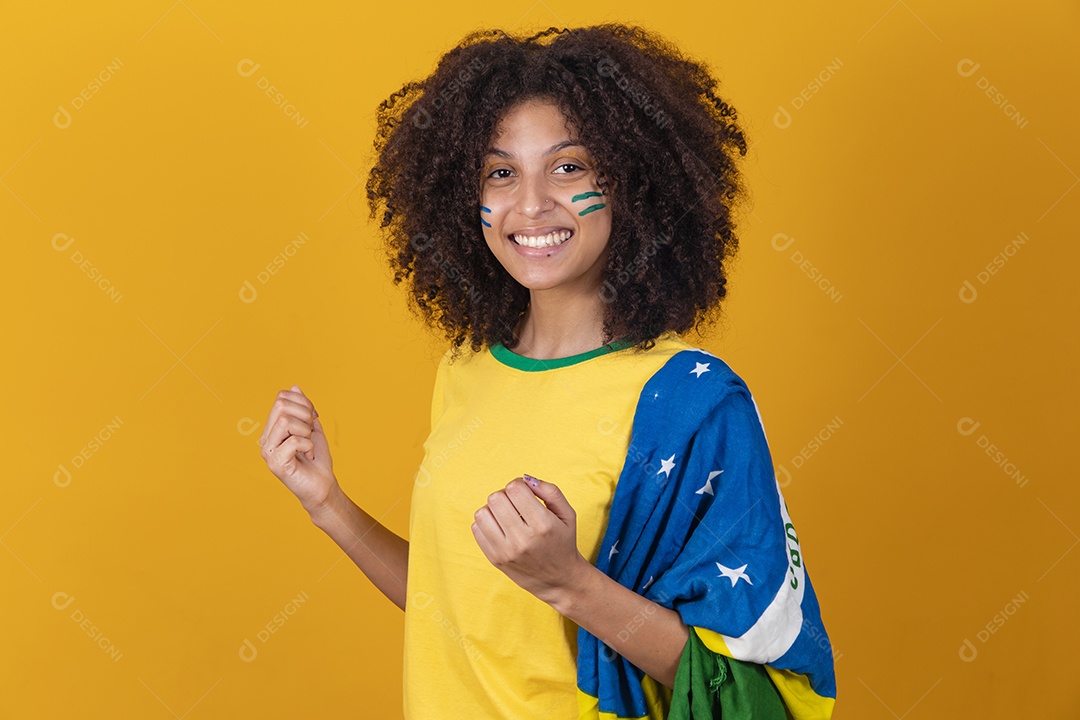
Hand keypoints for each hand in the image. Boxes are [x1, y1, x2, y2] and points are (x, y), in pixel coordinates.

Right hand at [259, 385, 337, 512]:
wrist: (322, 485)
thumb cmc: (316, 458)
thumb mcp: (312, 427)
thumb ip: (303, 408)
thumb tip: (293, 386)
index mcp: (272, 428)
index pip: (281, 398)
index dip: (302, 402)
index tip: (312, 417)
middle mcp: (266, 438)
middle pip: (281, 405)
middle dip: (304, 415)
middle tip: (310, 432)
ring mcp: (268, 451)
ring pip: (286, 421)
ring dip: (306, 431)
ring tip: (309, 445)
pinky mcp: (275, 464)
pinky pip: (294, 441)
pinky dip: (309, 446)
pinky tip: (308, 456)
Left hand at [472, 475, 586, 605]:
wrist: (559, 580)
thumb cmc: (563, 542)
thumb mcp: (567, 514)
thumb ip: (550, 491)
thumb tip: (525, 479)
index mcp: (543, 524)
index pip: (515, 489)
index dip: (518, 485)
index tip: (525, 494)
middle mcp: (523, 539)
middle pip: (496, 498)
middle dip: (505, 495)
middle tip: (515, 504)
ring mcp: (506, 551)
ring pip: (482, 513)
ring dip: (493, 509)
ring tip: (506, 515)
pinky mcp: (495, 559)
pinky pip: (476, 529)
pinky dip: (486, 523)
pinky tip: (500, 528)